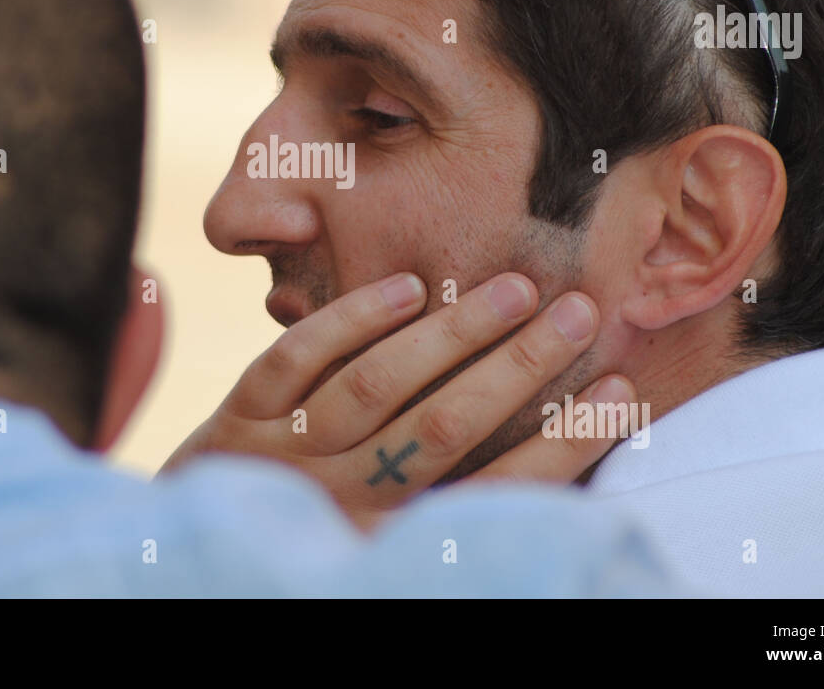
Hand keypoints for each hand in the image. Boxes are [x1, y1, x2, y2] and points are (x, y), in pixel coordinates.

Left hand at [161, 272, 635, 529]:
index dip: (566, 442)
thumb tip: (557, 442)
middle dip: (520, 366)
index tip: (618, 388)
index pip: (495, 492)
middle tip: (581, 311)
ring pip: (376, 385)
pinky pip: (296, 358)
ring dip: (452, 333)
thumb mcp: (391, 528)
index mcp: (393, 536)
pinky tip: (410, 287)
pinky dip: (352, 321)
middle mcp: (342, 500)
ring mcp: (285, 455)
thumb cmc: (326, 526)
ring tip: (517, 288)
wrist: (205, 536)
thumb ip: (454, 493)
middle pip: (445, 428)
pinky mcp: (240, 415)